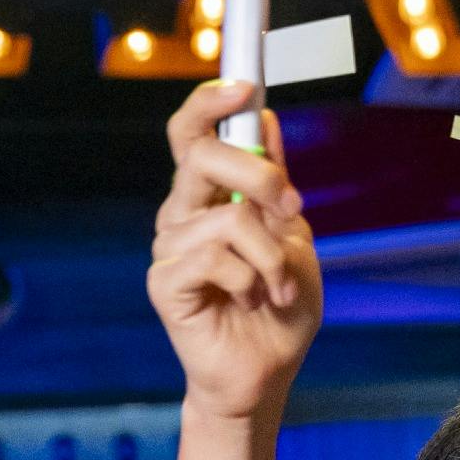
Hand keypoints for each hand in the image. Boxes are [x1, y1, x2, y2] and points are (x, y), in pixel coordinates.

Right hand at [147, 78, 320, 426]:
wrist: (266, 373)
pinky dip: (252, 281)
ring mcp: (169, 247)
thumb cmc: (280, 308)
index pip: (192, 133)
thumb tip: (265, 118)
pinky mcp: (165, 282)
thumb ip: (276, 184)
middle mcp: (182, 213)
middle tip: (292, 208)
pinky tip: (252, 302)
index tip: (244, 86)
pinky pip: (216, 258)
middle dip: (262, 175)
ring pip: (229, 217)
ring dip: (272, 256)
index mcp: (209, 195)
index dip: (209, 102)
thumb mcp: (294, 235)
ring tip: (278, 288)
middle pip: (203, 156)